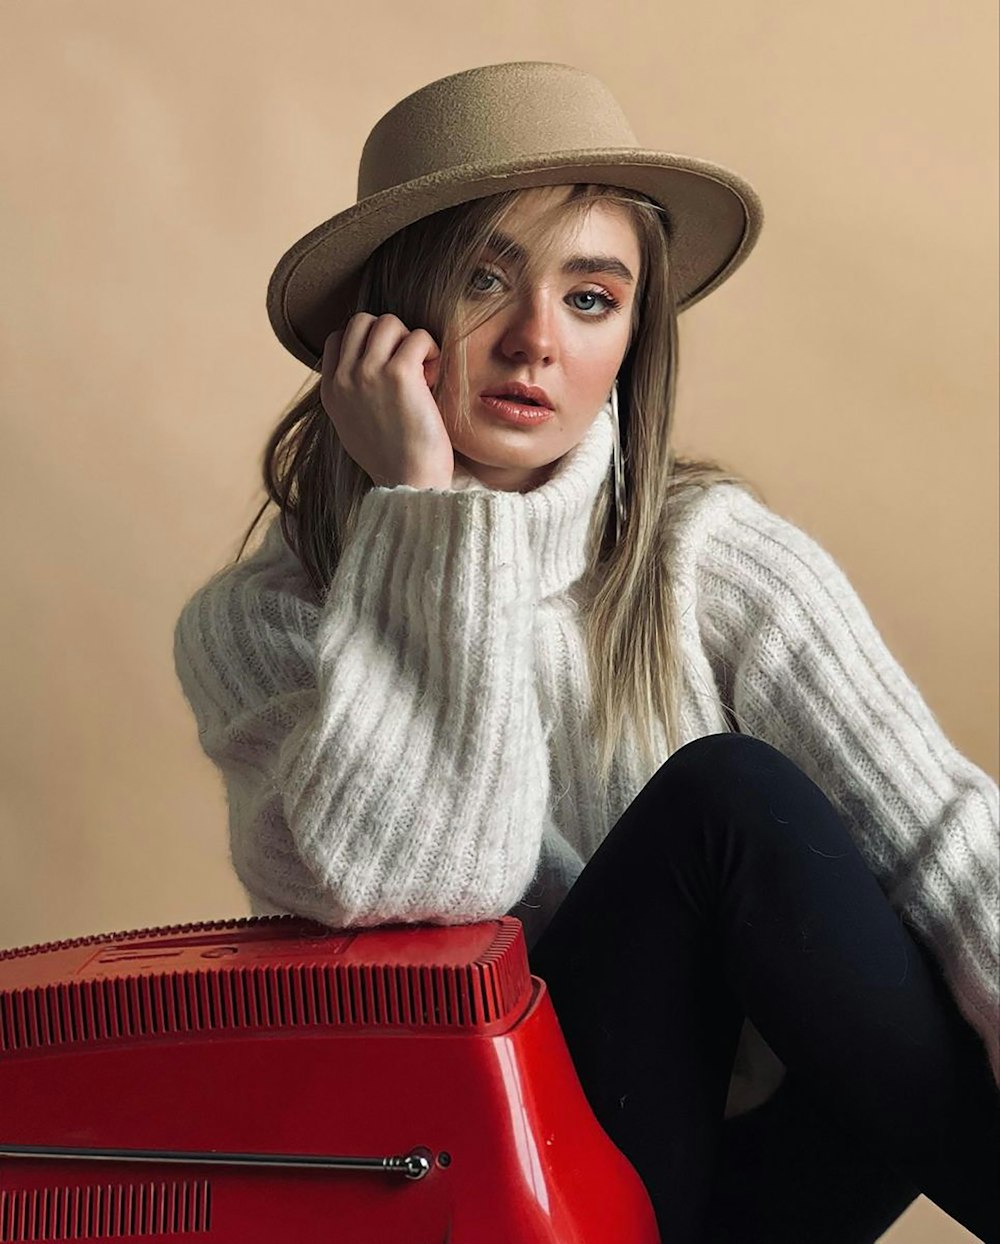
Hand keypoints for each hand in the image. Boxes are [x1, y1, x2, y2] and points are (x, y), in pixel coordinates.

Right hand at [320, 313, 454, 489]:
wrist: (409, 484)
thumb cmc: (393, 461)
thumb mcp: (354, 426)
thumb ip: (352, 394)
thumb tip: (362, 367)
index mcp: (331, 391)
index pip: (337, 337)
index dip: (367, 343)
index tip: (388, 366)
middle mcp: (344, 378)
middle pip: (362, 321)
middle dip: (389, 335)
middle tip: (408, 366)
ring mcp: (368, 373)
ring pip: (389, 322)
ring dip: (411, 340)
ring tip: (423, 371)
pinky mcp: (399, 374)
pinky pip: (418, 337)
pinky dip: (431, 350)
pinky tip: (434, 378)